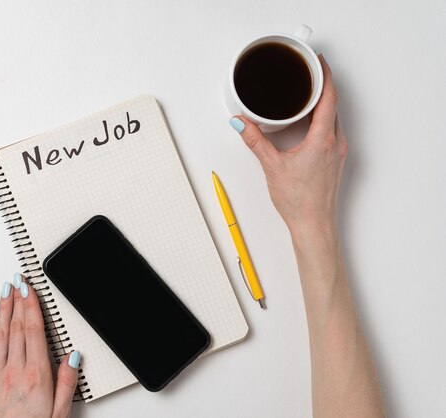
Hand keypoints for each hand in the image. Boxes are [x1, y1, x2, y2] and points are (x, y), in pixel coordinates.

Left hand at [0, 274, 80, 417]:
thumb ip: (68, 381)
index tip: (30, 288)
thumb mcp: (61, 411)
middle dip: (17, 300)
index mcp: (36, 375)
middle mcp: (14, 371)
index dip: (31, 305)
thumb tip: (72, 355)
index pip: (33, 330)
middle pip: (16, 326)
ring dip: (2, 310)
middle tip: (17, 281)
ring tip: (4, 292)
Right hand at [231, 55, 347, 234]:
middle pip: (333, 104)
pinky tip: (308, 122)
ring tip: (305, 93)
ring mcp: (338, 152)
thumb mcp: (272, 166)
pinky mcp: (335, 160)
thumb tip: (241, 122)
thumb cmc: (299, 201)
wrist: (314, 225)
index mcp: (323, 139)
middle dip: (321, 85)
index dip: (325, 75)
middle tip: (306, 72)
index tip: (317, 61)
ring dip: (322, 103)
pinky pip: (331, 130)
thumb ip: (255, 140)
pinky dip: (322, 119)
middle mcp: (335, 142)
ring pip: (333, 117)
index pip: (329, 97)